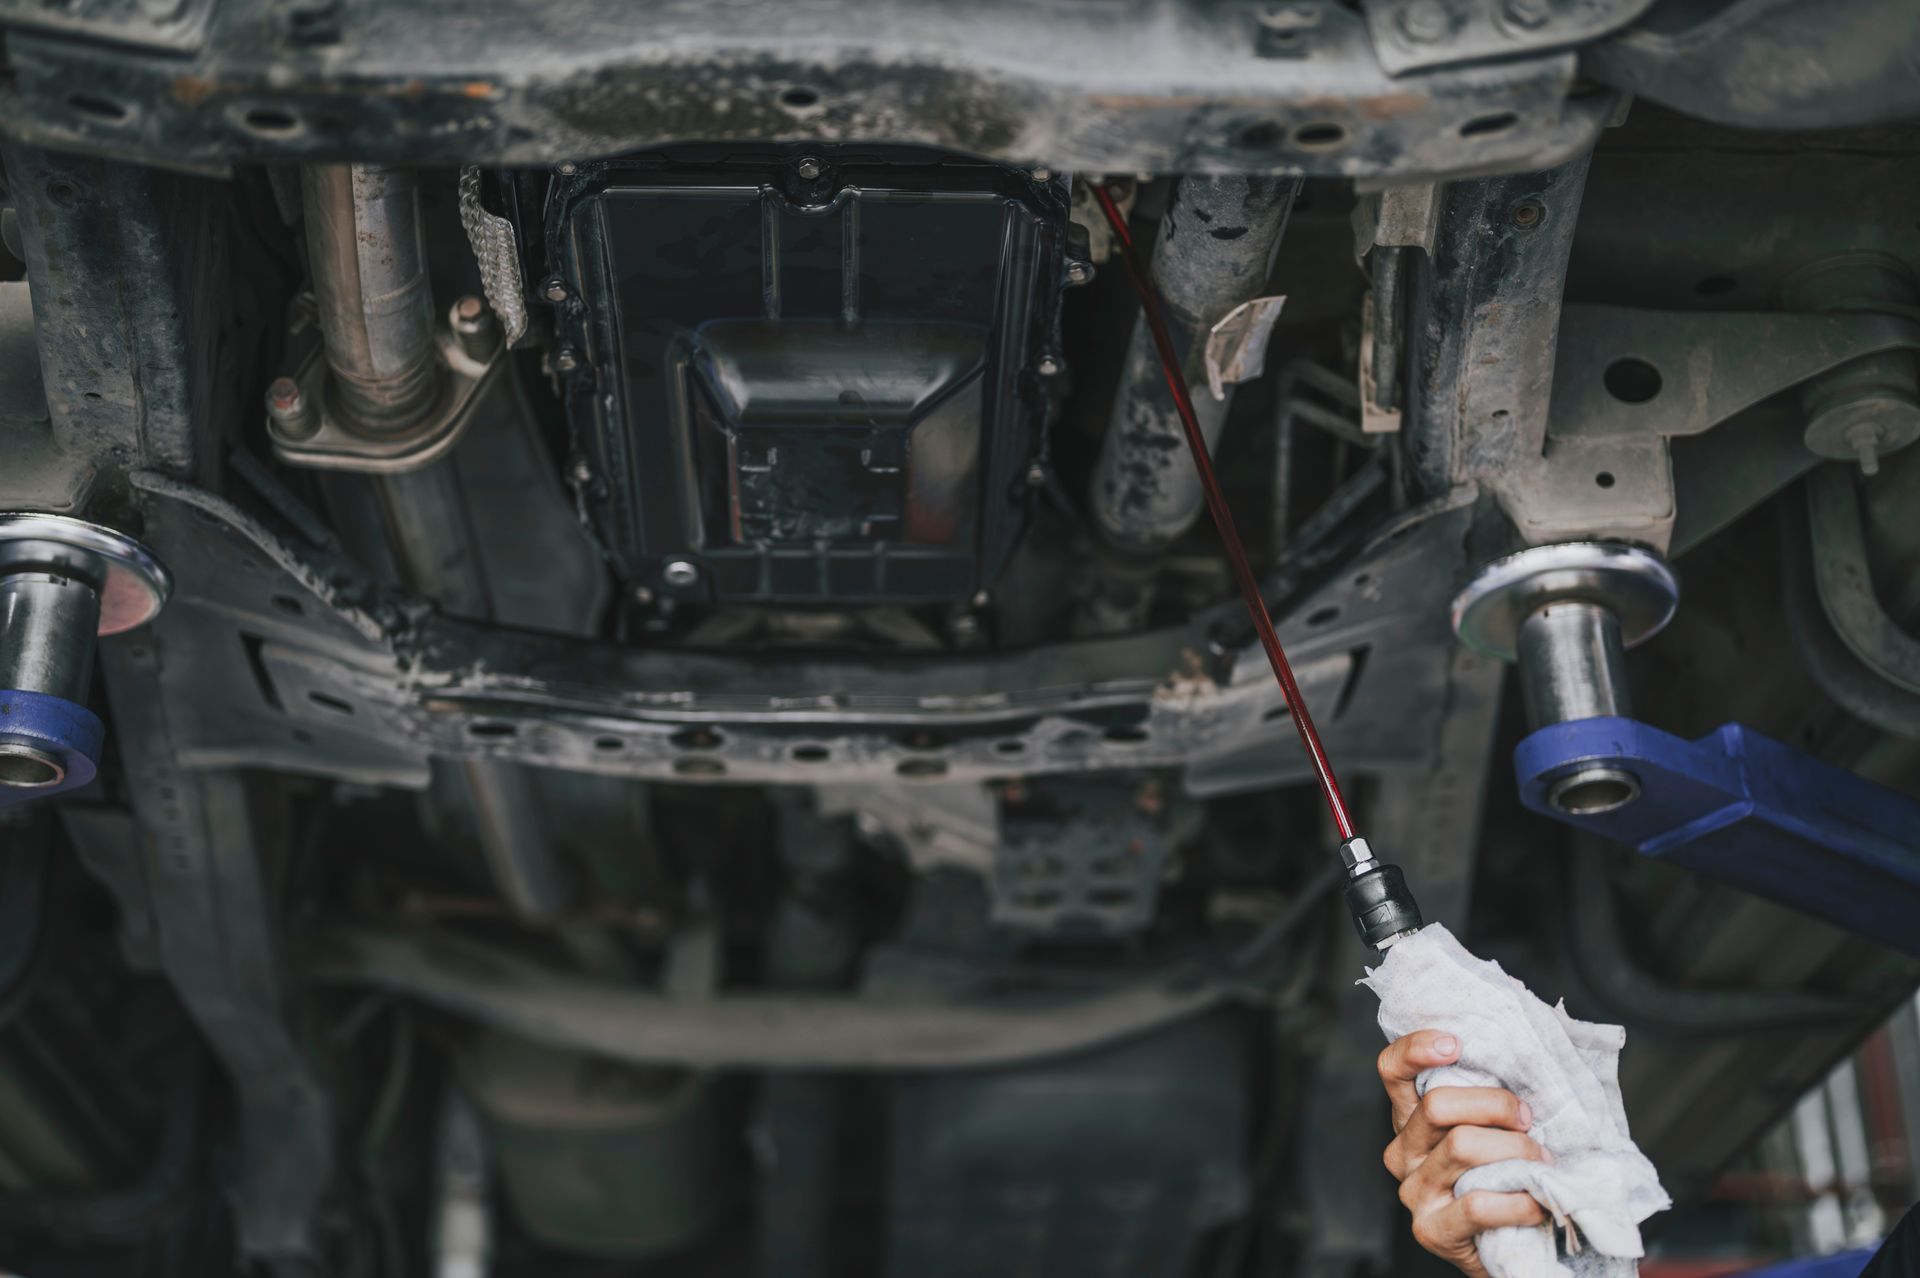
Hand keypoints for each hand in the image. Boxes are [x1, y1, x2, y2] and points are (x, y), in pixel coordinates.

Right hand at [1378, 1029, 1550, 1277]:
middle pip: (1436, 1105)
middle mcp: (1402, 1152)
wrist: (1509, 1246)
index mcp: (1410, 1118)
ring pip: (1462, 1147)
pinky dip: (1518, 1201)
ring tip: (1541, 1162)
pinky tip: (1537, 1202)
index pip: (1392, 1070)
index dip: (1415, 1049)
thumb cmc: (1503, 1174)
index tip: (1456, 1044)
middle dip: (1495, 1104)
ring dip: (1516, 1151)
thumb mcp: (1489, 1130)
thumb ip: (1487, 1099)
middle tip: (1527, 1118)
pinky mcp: (1431, 1230)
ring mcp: (1413, 1192)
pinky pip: (1477, 1204)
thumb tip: (1525, 1055)